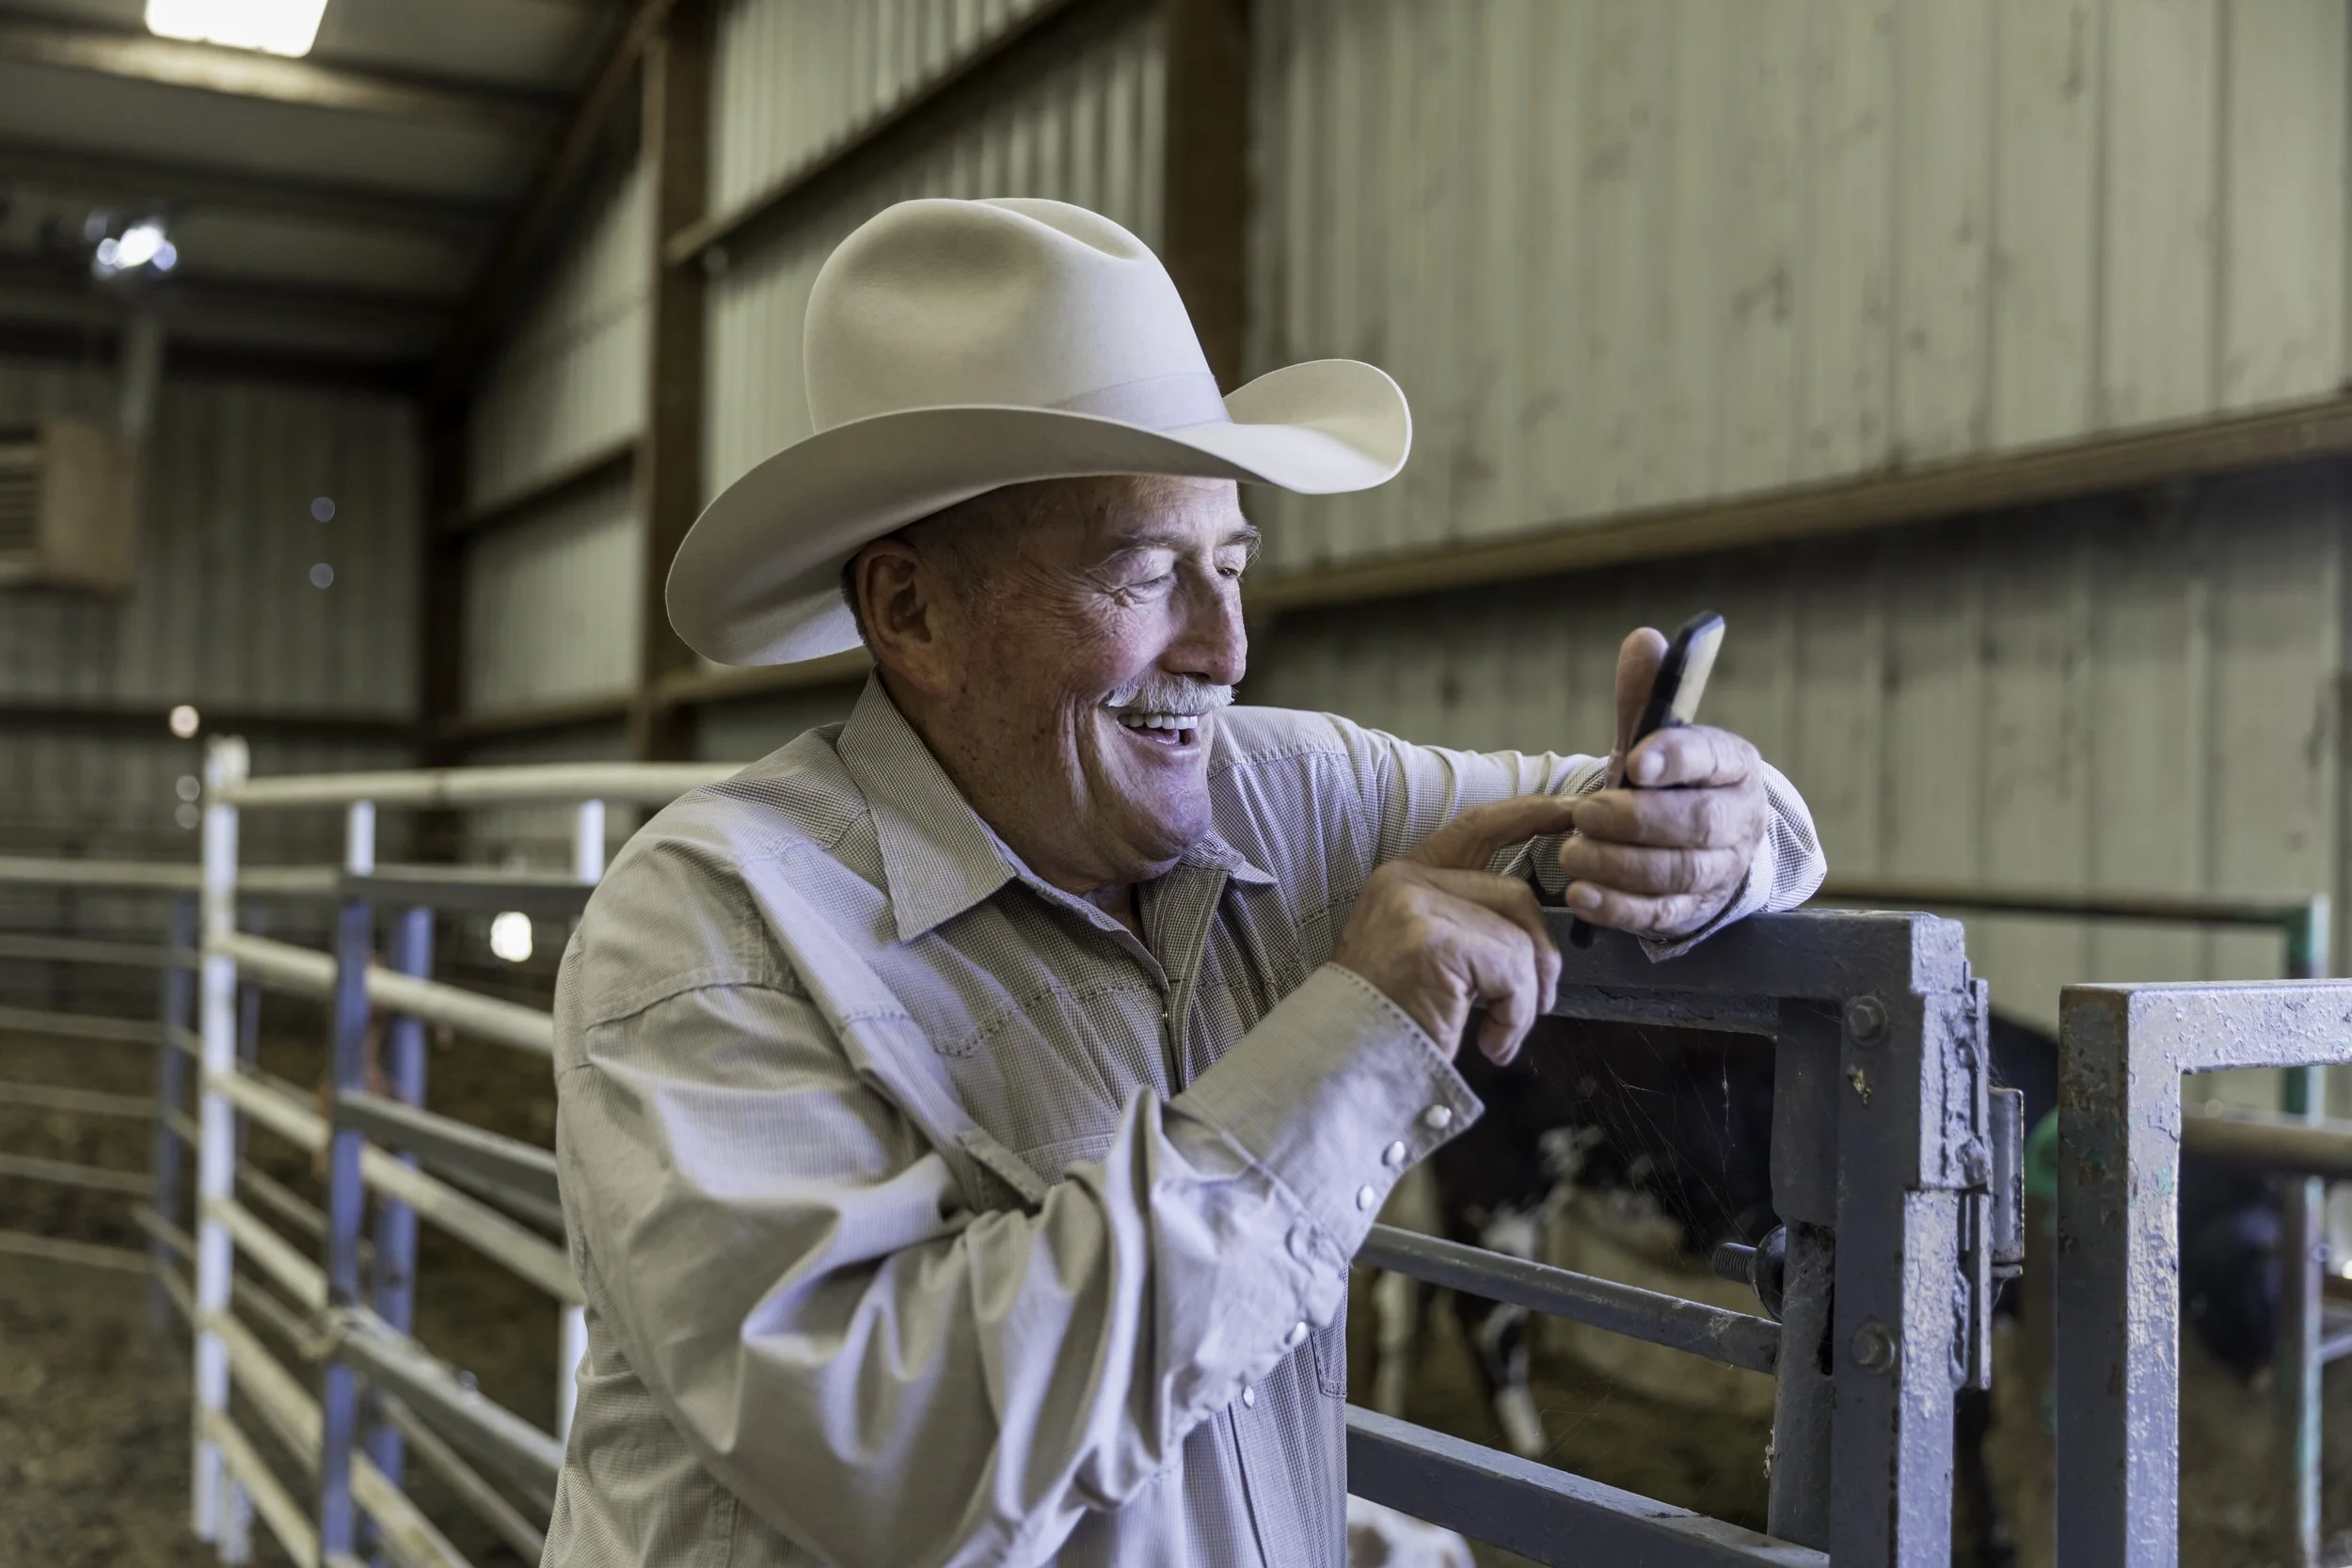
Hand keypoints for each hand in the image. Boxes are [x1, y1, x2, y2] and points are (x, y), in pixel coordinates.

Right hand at [1331, 796, 1579, 1063]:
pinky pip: (1513, 971)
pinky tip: (1492, 1042)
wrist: (1340, 1067)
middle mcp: (1406, 883)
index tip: (1568, 810)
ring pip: (1518, 938)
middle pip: (1514, 895)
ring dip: (1527, 995)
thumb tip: (1532, 938)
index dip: (1527, 814)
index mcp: (1402, 880)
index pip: (1475, 830)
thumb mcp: (1418, 957)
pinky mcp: (1434, 943)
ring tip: (1503, 1031)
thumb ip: (1465, 927)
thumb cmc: (1384, 1024)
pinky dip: (1516, 1014)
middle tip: (1539, 1002)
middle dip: (1540, 953)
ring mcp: (1417, 909)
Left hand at [1559, 627, 1769, 937]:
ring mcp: (1722, 870)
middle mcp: (1739, 820)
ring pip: (1678, 872)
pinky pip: (1661, 915)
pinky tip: (1583, 894)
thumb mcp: (1655, 738)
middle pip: (1697, 825)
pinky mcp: (1694, 911)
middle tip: (1586, 813)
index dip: (1675, 758)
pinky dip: (1619, 908)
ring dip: (1620, 864)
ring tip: (1573, 852)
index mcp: (1734, 765)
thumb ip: (1644, 697)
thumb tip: (1644, 640)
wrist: (1698, 842)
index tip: (1634, 759)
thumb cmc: (1669, 782)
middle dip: (1637, 820)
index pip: (1712, 757)